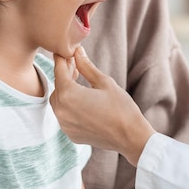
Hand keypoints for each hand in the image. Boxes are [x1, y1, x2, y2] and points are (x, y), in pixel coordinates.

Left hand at [51, 47, 155, 165]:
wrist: (131, 136)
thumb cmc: (121, 107)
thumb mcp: (104, 82)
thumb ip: (86, 66)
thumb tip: (77, 51)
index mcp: (68, 95)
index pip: (59, 71)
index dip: (62, 59)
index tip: (65, 52)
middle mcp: (61, 111)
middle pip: (57, 87)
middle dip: (64, 76)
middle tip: (75, 66)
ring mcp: (65, 125)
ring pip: (58, 102)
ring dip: (65, 91)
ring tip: (79, 83)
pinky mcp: (71, 134)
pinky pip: (64, 116)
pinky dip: (69, 107)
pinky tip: (82, 102)